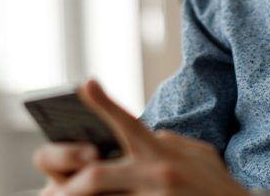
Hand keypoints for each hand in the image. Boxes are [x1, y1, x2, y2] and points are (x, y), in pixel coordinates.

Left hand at [32, 80, 252, 195]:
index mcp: (162, 151)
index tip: (83, 84)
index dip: (103, 102)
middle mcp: (155, 172)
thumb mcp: (199, 155)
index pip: (127, 121)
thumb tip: (151, 135)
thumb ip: (171, 143)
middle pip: (97, 174)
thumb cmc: (218, 186)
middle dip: (69, 184)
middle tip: (52, 192)